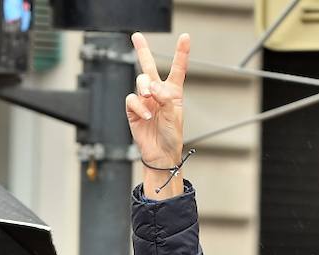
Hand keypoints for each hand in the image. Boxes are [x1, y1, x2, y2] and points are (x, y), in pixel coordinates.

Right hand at [127, 32, 188, 199]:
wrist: (160, 154)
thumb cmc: (171, 135)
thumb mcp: (174, 115)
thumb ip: (164, 98)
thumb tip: (151, 86)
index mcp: (173, 92)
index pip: (177, 69)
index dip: (181, 53)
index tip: (185, 37)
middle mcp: (157, 93)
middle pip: (149, 67)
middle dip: (142, 50)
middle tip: (136, 36)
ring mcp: (144, 100)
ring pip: (141, 82)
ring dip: (145, 88)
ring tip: (150, 100)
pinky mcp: (133, 109)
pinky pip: (132, 99)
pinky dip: (138, 106)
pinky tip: (146, 116)